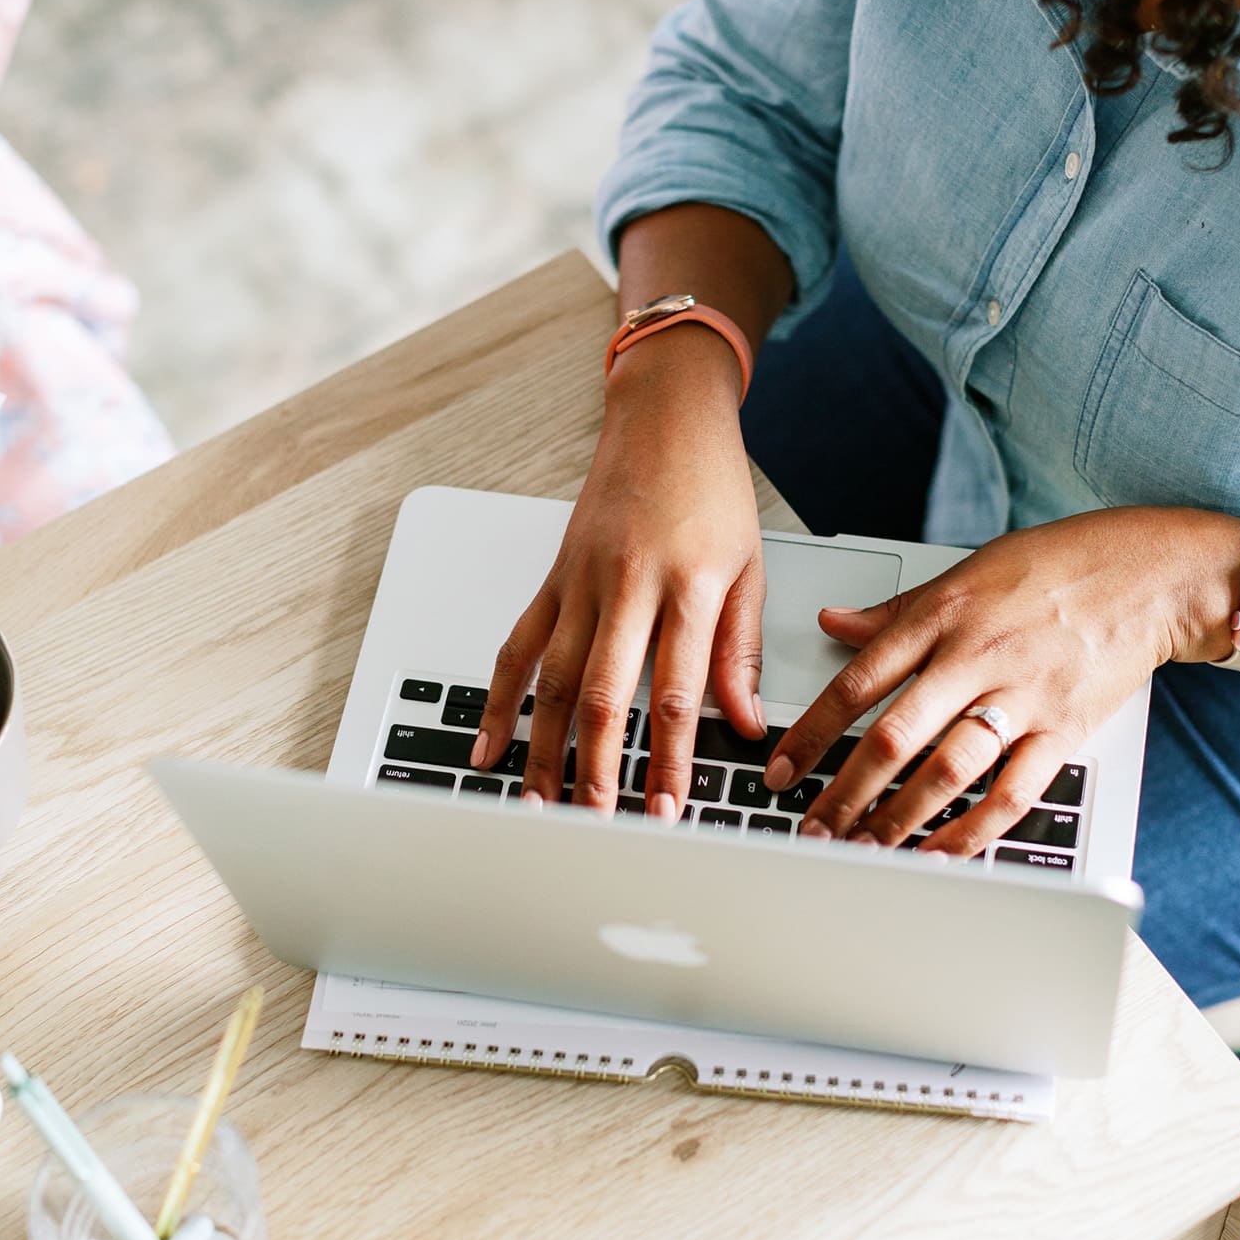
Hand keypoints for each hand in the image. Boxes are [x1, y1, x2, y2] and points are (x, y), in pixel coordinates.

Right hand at [474, 324, 767, 817]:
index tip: (669, 807)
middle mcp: (627, 584)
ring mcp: (581, 581)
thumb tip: (746, 723)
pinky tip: (489, 743)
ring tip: (542, 802)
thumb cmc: (712, 488)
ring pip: (553, 679)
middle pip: (605, 693)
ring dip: (544, 747)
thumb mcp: (751, 566)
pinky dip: (498, 699)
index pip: (677, 691)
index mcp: (688, 584)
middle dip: (598, 768)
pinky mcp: (552, 578)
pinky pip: (517, 646)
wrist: (664, 416)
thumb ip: (741, 649)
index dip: (671, 758)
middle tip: (597, 824)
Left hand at [767, 507, 1239, 855]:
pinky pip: (1012, 792)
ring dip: (899, 819)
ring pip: (947, 771)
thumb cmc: (1055, 567)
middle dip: (845, 793)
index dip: (810, 734)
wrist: (1149, 573)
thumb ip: (896, 610)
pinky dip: (974, 830)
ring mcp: (1020, 697)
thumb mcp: (964, 573)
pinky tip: (941, 853)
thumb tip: (833, 622)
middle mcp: (974, 659)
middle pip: (893, 737)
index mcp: (940, 618)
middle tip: (813, 831)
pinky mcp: (1064, 729)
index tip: (782, 772)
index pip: (856, 682)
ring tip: (864, 851)